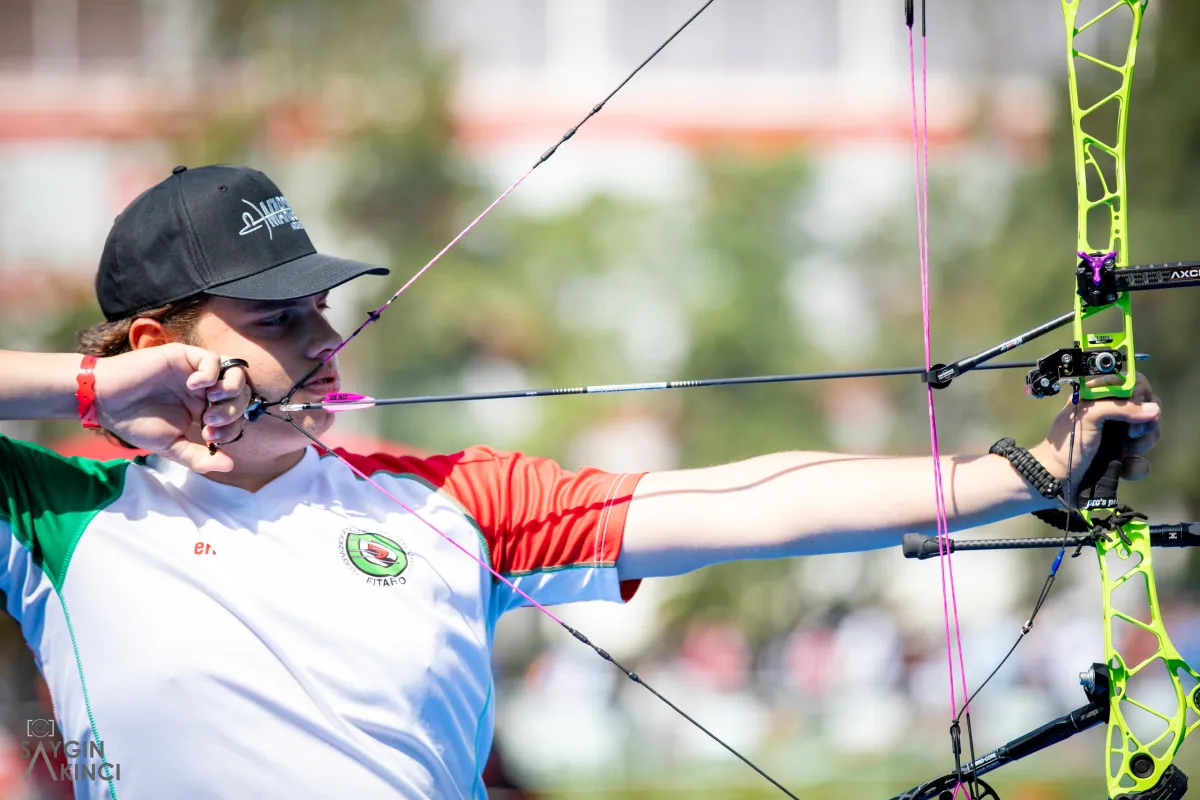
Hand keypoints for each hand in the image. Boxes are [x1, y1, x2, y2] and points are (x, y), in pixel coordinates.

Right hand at [91, 344, 251, 472]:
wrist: (105, 403)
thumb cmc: (135, 423)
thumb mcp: (171, 446)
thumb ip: (199, 457)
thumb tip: (230, 465)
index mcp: (204, 409)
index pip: (236, 416)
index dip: (232, 428)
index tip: (209, 437)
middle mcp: (205, 389)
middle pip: (241, 395)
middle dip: (233, 411)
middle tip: (210, 421)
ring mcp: (196, 371)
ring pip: (235, 373)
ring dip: (231, 390)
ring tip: (212, 402)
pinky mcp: (184, 356)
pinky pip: (212, 359)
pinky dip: (211, 373)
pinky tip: (195, 385)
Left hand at [1030, 372, 1161, 484]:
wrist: (1058, 477)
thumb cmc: (1068, 442)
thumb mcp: (1088, 416)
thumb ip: (1119, 407)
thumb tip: (1154, 409)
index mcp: (1101, 398)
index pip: (1133, 383)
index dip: (1140, 392)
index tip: (1136, 403)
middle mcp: (1113, 414)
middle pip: (1147, 408)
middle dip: (1145, 421)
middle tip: (1130, 432)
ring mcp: (1119, 437)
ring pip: (1149, 433)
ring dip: (1143, 443)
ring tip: (1125, 451)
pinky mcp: (1122, 459)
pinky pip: (1142, 460)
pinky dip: (1136, 465)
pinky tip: (1125, 468)